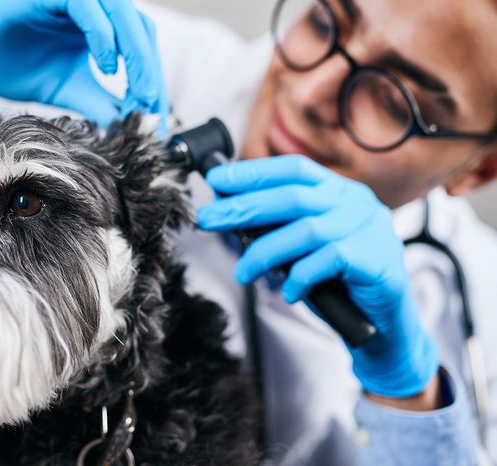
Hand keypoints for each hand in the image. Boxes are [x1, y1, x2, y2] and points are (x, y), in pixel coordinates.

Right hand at [0, 0, 168, 127]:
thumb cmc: (0, 57)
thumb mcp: (60, 86)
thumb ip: (96, 100)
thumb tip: (132, 124)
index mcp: (95, 23)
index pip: (139, 45)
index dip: (152, 80)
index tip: (155, 118)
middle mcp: (89, 4)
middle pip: (138, 29)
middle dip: (151, 72)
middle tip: (153, 110)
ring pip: (122, 14)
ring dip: (137, 55)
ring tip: (140, 93)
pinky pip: (88, 6)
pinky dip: (104, 36)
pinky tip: (107, 67)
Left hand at [196, 155, 438, 397]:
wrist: (383, 325)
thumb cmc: (337, 283)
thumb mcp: (304, 247)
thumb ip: (279, 227)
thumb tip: (229, 213)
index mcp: (339, 192)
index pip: (293, 170)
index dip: (253, 172)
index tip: (216, 178)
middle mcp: (356, 203)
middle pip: (292, 197)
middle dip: (244, 207)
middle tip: (208, 218)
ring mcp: (369, 228)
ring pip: (306, 230)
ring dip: (265, 252)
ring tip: (243, 272)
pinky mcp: (375, 258)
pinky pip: (327, 261)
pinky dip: (299, 277)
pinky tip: (287, 292)